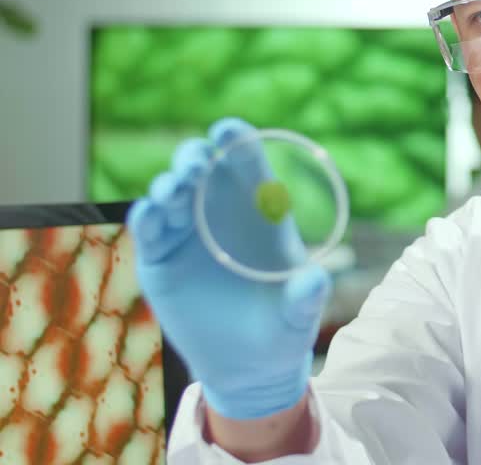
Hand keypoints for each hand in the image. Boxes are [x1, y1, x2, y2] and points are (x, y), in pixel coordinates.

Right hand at [126, 118, 330, 420]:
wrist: (249, 367)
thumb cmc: (282, 329)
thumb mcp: (298, 315)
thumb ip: (306, 297)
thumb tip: (316, 280)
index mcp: (258, 211)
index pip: (245, 163)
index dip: (235, 140)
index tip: (228, 129)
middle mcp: (218, 215)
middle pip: (201, 170)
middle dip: (195, 158)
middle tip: (198, 164)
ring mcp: (186, 236)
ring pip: (170, 195)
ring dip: (169, 186)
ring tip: (176, 190)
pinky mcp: (159, 261)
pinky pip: (148, 230)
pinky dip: (147, 217)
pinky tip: (151, 215)